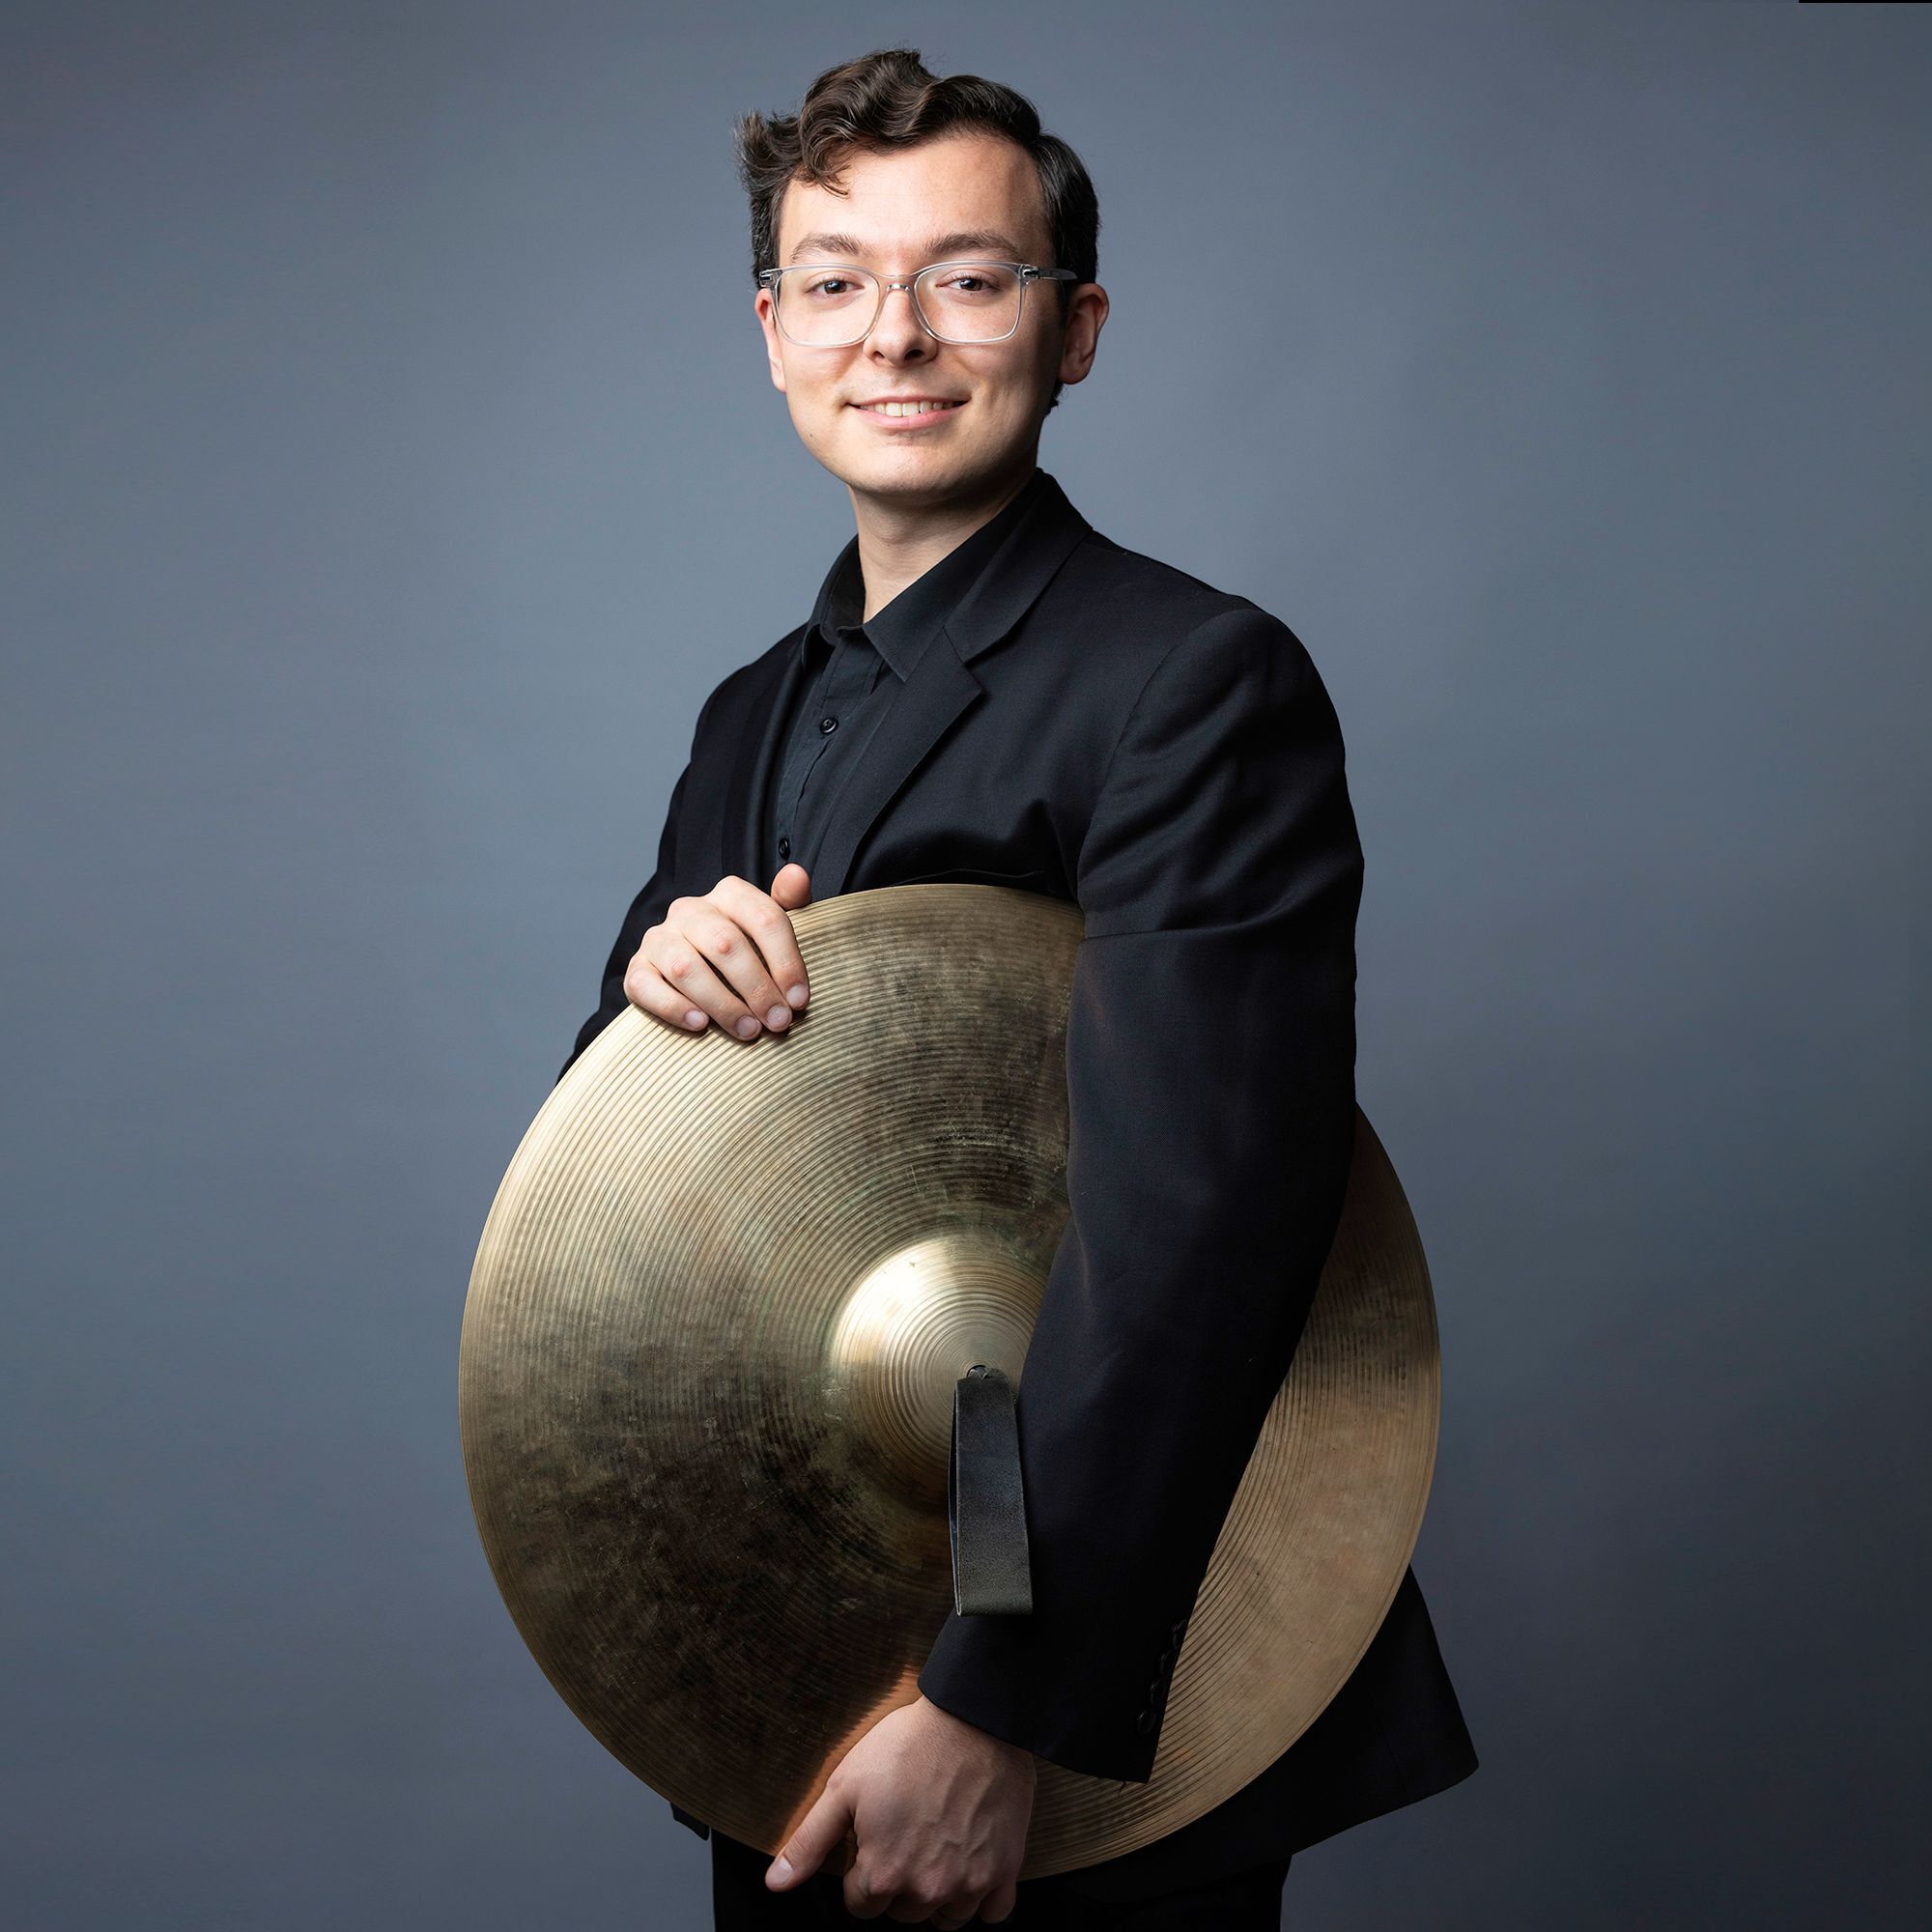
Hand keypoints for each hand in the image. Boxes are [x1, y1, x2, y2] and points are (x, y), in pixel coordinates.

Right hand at [623, 864, 811, 1039]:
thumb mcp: (769, 926)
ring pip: (687, 968)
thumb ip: (788, 902)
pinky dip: (675, 1007)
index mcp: (728, 895)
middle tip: (777, 1021)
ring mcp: (659, 939)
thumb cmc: (743, 950)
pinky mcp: (637, 969)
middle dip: (757, 988)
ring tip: (748, 1030)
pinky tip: (701, 1024)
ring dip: (722, 1004)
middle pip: (726, 944)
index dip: (786, 962)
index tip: (799, 999)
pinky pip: (648, 987)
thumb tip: (796, 875)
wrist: (690, 972)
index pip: (763, 918)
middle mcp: (689, 910)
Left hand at [766, 1694, 1034, 1924]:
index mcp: (883, 1875)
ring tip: (936, 1848)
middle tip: (905, 1835)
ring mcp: (969, 1884)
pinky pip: (993, 1913)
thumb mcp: (844, 1786)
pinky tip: (971, 1863)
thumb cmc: (906, 1746)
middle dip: (898, 1882)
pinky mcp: (1005, 1870)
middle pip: (903, 1913)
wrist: (971, 1717)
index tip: (874, 1839)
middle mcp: (927, 1890)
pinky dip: (983, 1897)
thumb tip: (776, 1884)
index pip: (861, 1905)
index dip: (863, 1871)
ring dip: (938, 1895)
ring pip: (946, 1918)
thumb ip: (809, 1842)